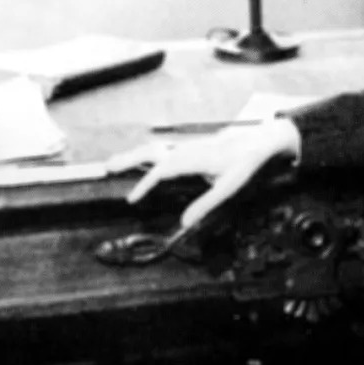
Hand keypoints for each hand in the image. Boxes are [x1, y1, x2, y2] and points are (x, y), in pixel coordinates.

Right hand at [106, 119, 300, 226]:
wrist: (257, 141)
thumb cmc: (244, 165)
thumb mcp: (228, 188)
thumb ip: (205, 205)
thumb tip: (184, 223)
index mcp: (193, 159)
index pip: (161, 171)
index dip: (144, 185)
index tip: (131, 200)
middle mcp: (186, 150)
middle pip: (150, 152)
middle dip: (127, 160)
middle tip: (105, 168)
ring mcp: (187, 146)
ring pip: (154, 148)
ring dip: (132, 155)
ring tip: (113, 163)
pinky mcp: (189, 146)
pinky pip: (162, 149)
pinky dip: (145, 154)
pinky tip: (138, 159)